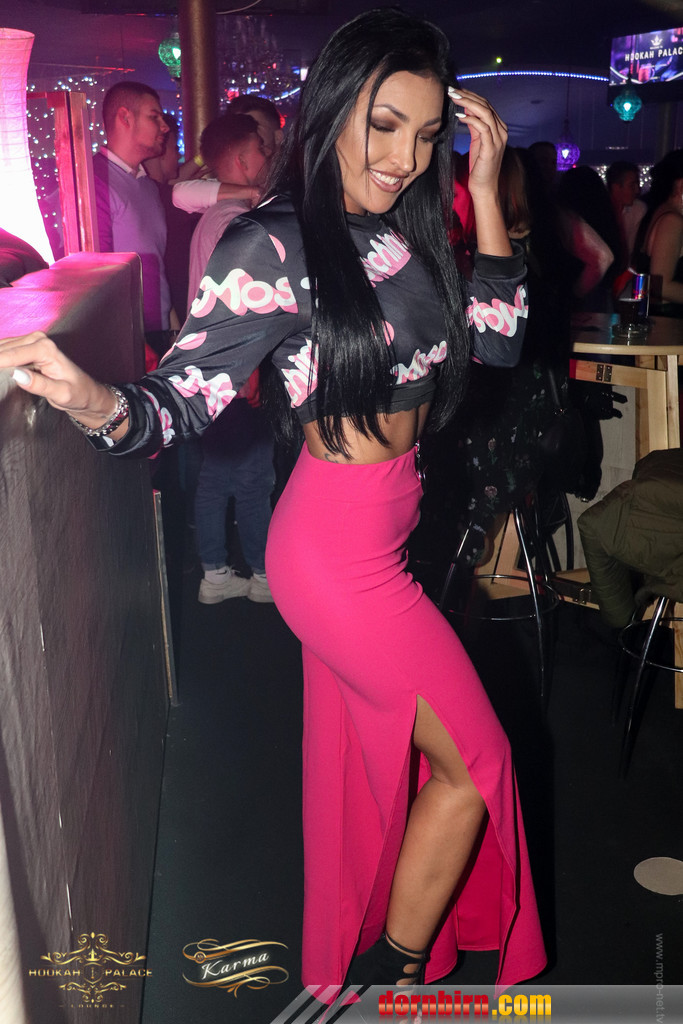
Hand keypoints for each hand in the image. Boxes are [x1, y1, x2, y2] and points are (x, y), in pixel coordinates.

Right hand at [0, 331, 116, 426]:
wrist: (85, 393)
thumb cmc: (77, 394)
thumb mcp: (61, 394)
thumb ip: (39, 384)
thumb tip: (17, 374)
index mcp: (45, 349)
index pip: (10, 356)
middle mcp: (37, 340)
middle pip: (2, 349)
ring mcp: (31, 342)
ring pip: (1, 348)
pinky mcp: (25, 348)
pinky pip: (4, 350)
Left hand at [448, 87, 507, 197]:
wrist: (484, 187)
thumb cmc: (479, 166)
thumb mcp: (477, 141)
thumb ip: (475, 126)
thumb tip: (466, 110)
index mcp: (498, 127)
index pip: (485, 105)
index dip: (471, 95)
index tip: (455, 90)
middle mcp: (501, 130)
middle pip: (485, 105)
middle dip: (467, 95)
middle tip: (451, 89)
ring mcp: (498, 139)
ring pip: (485, 113)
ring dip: (468, 103)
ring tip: (454, 97)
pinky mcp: (491, 148)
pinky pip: (483, 127)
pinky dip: (471, 119)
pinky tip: (460, 116)